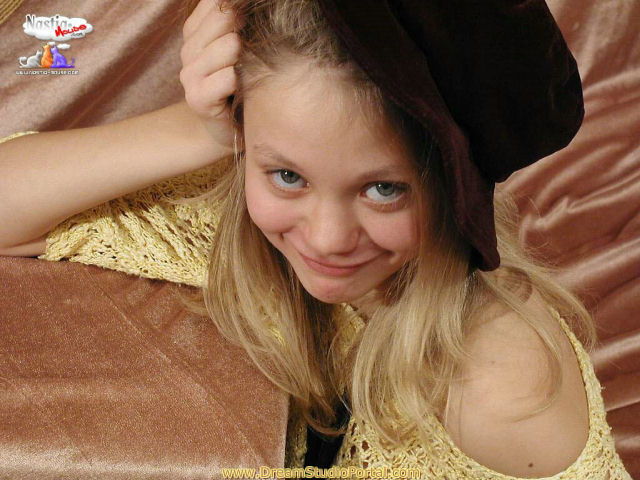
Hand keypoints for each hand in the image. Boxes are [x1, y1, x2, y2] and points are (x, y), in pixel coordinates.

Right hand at [179, 0, 242, 148]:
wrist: (231, 130)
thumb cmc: (243, 86)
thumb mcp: (240, 48)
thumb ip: (237, 23)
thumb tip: (246, 5)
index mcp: (195, 31)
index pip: (216, 3)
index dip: (241, 11)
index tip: (250, 30)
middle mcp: (188, 49)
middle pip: (225, 19)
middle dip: (246, 35)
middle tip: (252, 60)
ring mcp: (189, 74)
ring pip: (229, 46)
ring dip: (246, 61)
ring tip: (248, 76)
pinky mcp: (197, 98)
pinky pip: (228, 77)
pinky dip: (242, 83)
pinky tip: (243, 92)